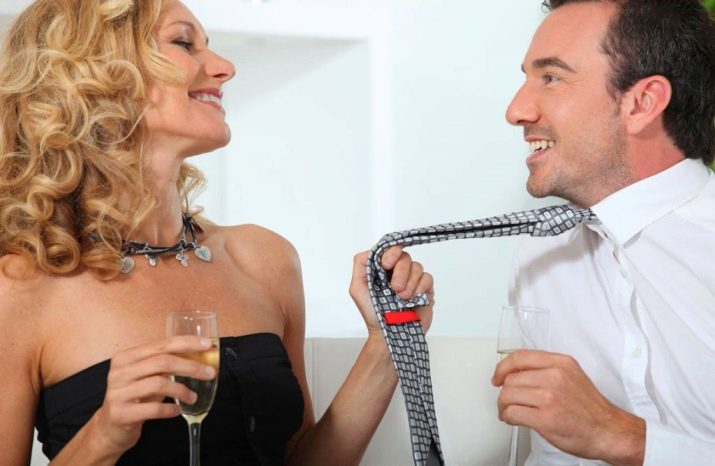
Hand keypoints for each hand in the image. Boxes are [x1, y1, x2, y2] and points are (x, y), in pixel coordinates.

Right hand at [87, 336, 217, 456]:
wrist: (110, 427)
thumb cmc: (134, 397)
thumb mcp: (145, 376)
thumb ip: (164, 363)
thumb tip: (199, 354)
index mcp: (126, 357)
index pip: (161, 344)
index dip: (187, 343)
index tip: (207, 345)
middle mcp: (119, 372)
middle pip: (162, 362)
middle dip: (191, 366)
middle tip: (209, 373)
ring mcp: (117, 393)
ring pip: (159, 384)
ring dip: (182, 390)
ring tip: (193, 397)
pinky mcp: (120, 414)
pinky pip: (153, 409)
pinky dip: (170, 409)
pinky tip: (177, 411)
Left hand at [349, 246, 433, 335]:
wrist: (388, 334)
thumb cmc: (373, 314)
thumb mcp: (358, 288)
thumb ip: (361, 265)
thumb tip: (373, 251)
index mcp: (383, 268)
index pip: (389, 249)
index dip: (390, 252)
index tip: (386, 264)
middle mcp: (398, 271)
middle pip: (404, 256)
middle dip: (400, 272)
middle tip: (394, 289)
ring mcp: (412, 280)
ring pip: (416, 266)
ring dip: (409, 282)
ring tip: (402, 298)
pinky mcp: (425, 289)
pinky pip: (427, 278)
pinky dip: (420, 287)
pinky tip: (413, 298)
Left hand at [492, 350, 644, 465]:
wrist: (609, 432)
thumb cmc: (590, 409)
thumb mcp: (572, 376)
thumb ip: (547, 369)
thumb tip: (517, 371)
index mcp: (561, 363)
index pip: (520, 357)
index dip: (503, 367)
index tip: (498, 376)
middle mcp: (555, 377)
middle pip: (511, 378)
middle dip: (504, 391)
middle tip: (506, 400)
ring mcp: (550, 397)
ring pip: (508, 395)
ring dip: (503, 406)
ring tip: (508, 411)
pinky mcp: (545, 418)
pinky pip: (512, 413)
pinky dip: (507, 417)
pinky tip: (512, 419)